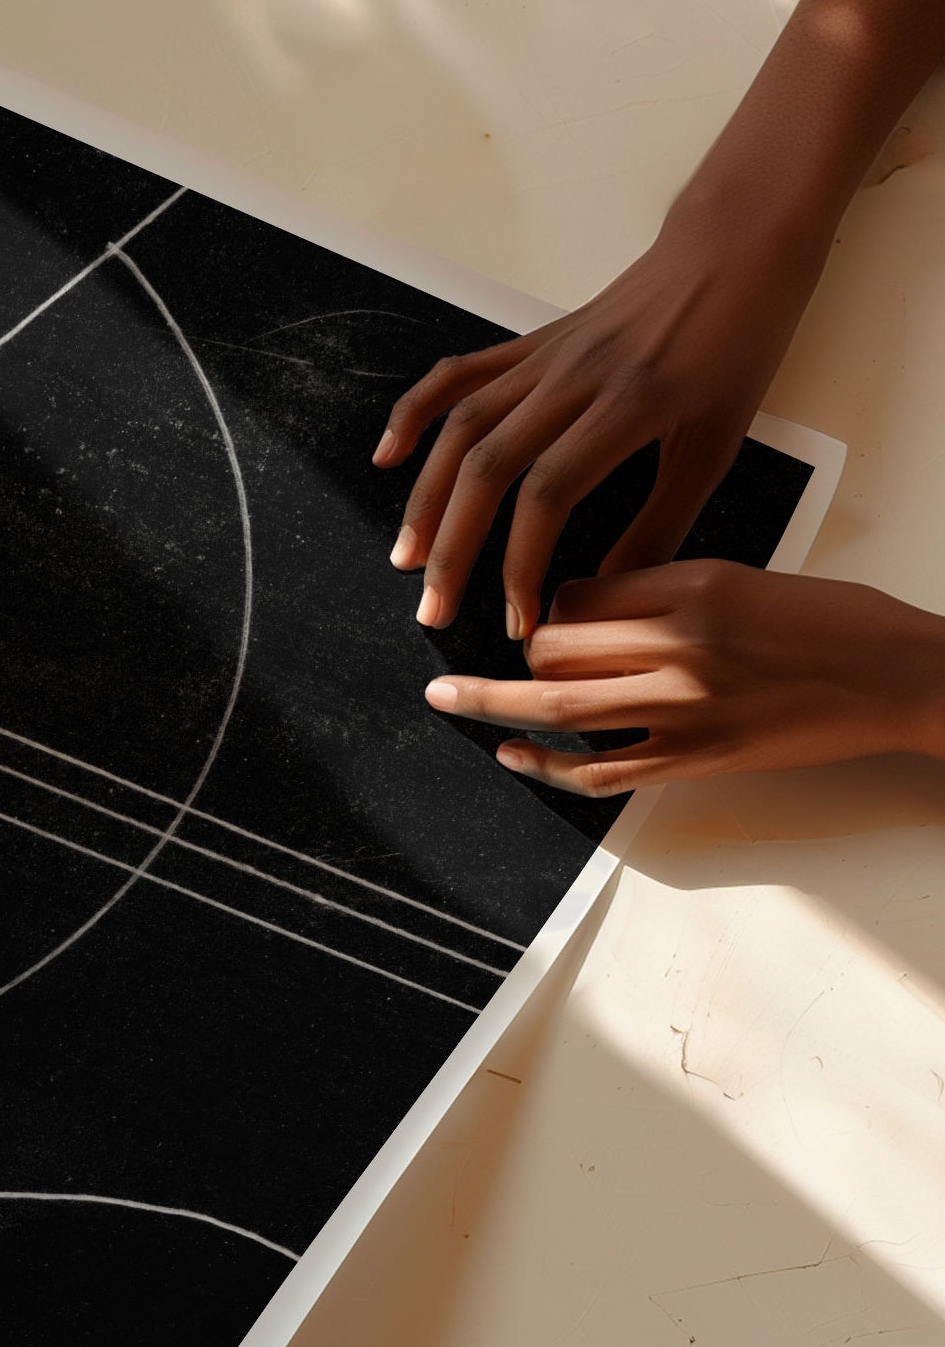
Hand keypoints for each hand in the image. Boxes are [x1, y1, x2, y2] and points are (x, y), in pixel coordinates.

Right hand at [372, 214, 824, 639]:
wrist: (732, 250)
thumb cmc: (736, 346)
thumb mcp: (717, 444)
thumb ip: (662, 522)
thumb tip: (610, 591)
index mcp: (628, 404)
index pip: (548, 494)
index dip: (521, 564)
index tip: (520, 620)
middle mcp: (573, 377)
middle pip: (488, 466)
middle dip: (453, 547)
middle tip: (435, 610)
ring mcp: (544, 355)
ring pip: (462, 428)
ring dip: (426, 498)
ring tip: (407, 557)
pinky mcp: (531, 342)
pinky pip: (459, 376)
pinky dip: (416, 414)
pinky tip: (389, 456)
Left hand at [421, 560, 944, 794]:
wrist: (900, 676)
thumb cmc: (830, 621)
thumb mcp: (740, 577)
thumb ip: (662, 590)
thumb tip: (583, 608)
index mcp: (691, 583)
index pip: (579, 592)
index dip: (548, 607)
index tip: (541, 618)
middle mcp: (681, 642)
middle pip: (557, 644)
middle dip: (517, 655)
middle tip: (486, 659)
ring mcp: (688, 706)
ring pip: (563, 704)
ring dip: (494, 703)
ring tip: (446, 699)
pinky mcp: (700, 759)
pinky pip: (602, 769)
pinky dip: (546, 764)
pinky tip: (512, 754)